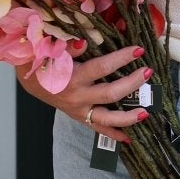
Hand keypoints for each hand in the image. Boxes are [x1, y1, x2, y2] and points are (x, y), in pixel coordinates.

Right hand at [16, 44, 149, 142]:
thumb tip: (85, 40)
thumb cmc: (45, 61)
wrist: (32, 80)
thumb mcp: (54, 50)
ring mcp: (80, 110)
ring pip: (107, 118)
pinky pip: (99, 129)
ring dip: (128, 117)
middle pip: (110, 94)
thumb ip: (70, 46)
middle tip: (148, 72)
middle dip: (132, 83)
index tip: (138, 49)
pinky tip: (129, 138)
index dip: (121, 58)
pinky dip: (113, 134)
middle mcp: (78, 96)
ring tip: (146, 112)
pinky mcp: (80, 118)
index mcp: (73, 77)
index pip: (102, 67)